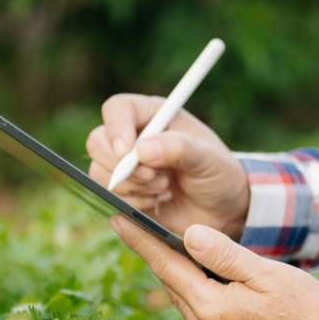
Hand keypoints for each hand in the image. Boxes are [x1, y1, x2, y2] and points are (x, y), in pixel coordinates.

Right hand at [87, 94, 249, 238]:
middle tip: (154, 177)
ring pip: (99, 171)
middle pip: (98, 141)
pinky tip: (158, 201)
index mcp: (154, 115)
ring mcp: (124, 164)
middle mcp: (134, 136)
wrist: (220, 211)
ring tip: (165, 189)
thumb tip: (141, 149)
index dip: (116, 128)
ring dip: (133, 186)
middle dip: (123, 166)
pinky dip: (133, 202)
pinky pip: (109, 195)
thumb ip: (179, 148)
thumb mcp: (209, 159)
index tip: (127, 153)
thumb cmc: (218, 175)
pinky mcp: (123, 190)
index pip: (118, 109)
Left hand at [111, 216, 318, 319]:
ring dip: (185, 278)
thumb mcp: (266, 273)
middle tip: (143, 228)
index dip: (140, 241)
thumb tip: (187, 234)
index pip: (166, 267)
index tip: (116, 219)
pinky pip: (204, 319)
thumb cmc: (308, 311)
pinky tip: (214, 284)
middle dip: (161, 257)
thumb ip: (224, 253)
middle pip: (175, 286)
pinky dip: (203, 297)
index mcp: (212, 310)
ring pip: (189, 303)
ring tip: (179, 251)